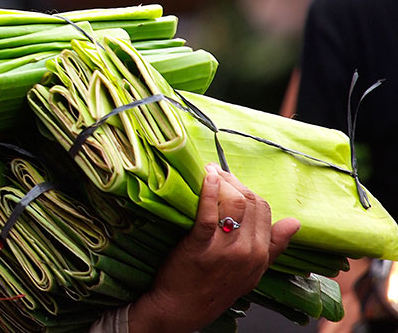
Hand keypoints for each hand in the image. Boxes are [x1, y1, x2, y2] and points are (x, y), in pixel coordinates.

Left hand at [128, 164, 300, 332]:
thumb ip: (273, 246)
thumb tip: (295, 222)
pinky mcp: (200, 246)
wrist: (183, 308)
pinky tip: (205, 178)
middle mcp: (248, 251)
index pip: (264, 209)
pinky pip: (209, 214)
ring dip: (221, 181)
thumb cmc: (215, 286)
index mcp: (261, 254)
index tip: (231, 180)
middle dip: (234, 181)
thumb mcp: (252, 271)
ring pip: (234, 203)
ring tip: (207, 171)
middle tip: (217, 171)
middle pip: (250, 202)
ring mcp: (225, 249)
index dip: (248, 190)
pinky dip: (208, 191)